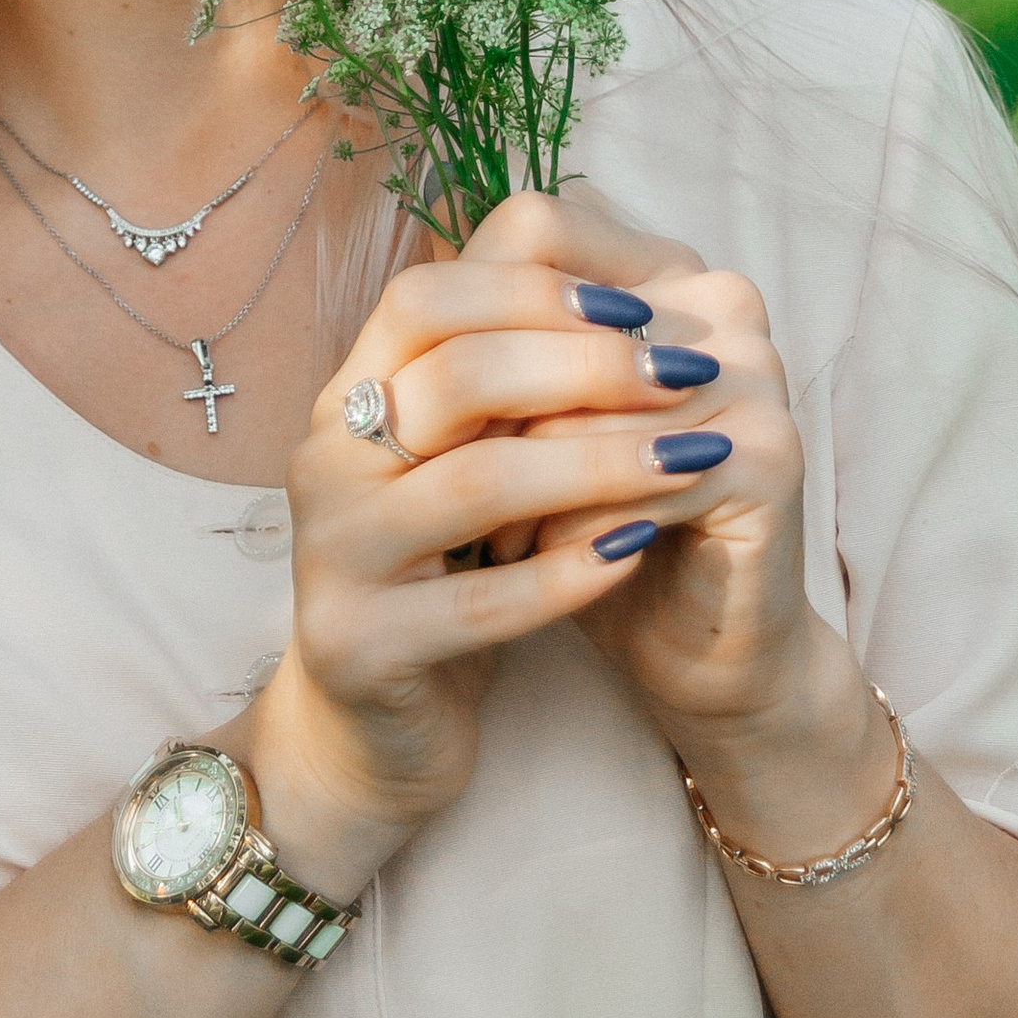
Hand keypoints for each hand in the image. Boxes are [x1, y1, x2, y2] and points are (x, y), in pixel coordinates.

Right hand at [244, 211, 746, 889]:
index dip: (535, 291)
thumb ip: (510, 380)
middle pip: (457, 377)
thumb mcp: (467, 460)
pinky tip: (635, 557)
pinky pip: (477, 604)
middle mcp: (325, 460)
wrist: (373, 726)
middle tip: (688, 379)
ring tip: (692, 465)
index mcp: (349, 395)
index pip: (427, 297)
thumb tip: (632, 290)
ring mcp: (332, 554)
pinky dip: (567, 576)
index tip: (642, 308)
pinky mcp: (358, 646)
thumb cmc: (444, 570)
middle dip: (587, 368)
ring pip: (475, 484)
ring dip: (598, 466)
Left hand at [448, 190, 899, 855]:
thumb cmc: (596, 519)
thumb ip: (491, 349)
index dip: (464, 315)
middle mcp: (719, 302)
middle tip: (445, 488)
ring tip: (496, 538)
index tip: (432, 402)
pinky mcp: (769, 457)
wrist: (688, 638)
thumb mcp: (531, 426)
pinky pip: (635, 479)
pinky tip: (549, 562)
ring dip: (523, 486)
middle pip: (550, 324)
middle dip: (487, 417)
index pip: (533, 228)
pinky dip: (573, 529)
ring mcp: (756, 374)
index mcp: (660, 268)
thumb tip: (414, 313)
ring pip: (583, 406)